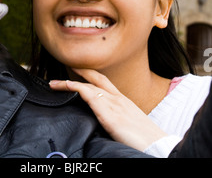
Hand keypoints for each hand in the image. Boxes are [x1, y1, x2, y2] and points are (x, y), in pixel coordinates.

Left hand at [50, 68, 166, 151]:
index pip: (105, 83)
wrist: (159, 146)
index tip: (79, 73)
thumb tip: (108, 124)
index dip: (91, 76)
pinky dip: (74, 87)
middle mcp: (119, 98)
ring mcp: (114, 104)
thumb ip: (118, 120)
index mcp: (124, 101)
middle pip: (97, 77)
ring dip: (69, 82)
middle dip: (81, 71)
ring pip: (88, 85)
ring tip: (54, 83)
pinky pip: (88, 95)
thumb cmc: (146, 140)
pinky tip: (65, 86)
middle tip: (67, 66)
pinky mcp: (109, 113)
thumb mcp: (130, 126)